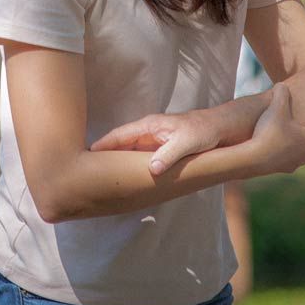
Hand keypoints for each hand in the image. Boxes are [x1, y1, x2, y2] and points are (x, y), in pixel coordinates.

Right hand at [91, 107, 230, 176]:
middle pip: (119, 144)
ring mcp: (153, 141)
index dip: (102, 145)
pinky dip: (129, 166)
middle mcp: (147, 132)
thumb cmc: (204, 131)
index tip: (84, 155)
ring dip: (115, 162)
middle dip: (102, 155)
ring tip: (99, 176)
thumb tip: (151, 170)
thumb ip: (169, 155)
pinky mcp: (160, 149)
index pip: (118, 136)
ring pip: (128, 152)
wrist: (221, 128)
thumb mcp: (187, 143)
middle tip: (83, 170)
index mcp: (149, 126)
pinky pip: (138, 158)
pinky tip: (124, 178)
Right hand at [247, 85, 304, 175]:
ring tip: (288, 139)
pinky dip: (282, 154)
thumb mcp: (277, 106)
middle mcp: (304, 154)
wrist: (251, 158)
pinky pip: (284, 161)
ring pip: (300, 156)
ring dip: (298, 149)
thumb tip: (282, 86)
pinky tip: (271, 146)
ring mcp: (291, 164)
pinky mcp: (277, 169)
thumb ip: (282, 93)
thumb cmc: (269, 132)